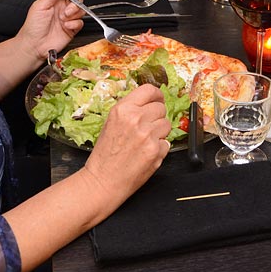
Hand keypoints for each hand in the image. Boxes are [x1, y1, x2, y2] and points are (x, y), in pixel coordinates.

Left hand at [13, 0, 83, 58]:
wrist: (34, 45)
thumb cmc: (33, 27)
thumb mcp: (40, 6)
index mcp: (54, 0)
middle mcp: (62, 8)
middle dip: (75, 2)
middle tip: (66, 9)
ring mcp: (68, 18)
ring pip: (81, 9)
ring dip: (75, 13)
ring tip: (64, 18)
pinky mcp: (72, 28)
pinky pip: (81, 22)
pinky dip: (75, 23)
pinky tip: (66, 26)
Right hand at [82, 84, 170, 205]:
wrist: (103, 180)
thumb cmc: (105, 154)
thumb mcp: (112, 123)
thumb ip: (131, 110)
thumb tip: (149, 102)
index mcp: (123, 109)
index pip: (149, 90)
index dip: (156, 95)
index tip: (158, 100)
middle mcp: (136, 119)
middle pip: (161, 108)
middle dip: (157, 117)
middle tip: (147, 128)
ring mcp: (148, 135)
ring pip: (167, 125)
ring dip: (160, 132)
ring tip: (145, 142)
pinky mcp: (156, 150)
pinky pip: (167, 143)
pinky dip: (160, 148)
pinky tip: (146, 153)